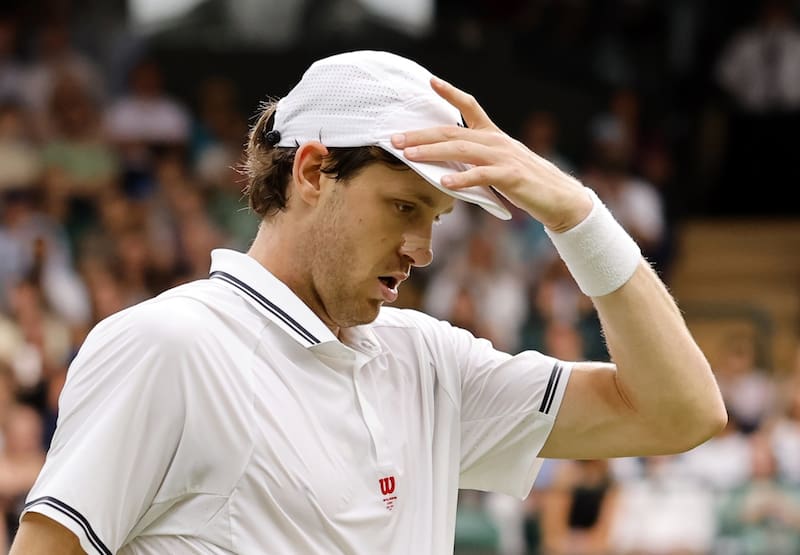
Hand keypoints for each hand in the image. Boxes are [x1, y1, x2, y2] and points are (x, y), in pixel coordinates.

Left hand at [391, 78, 591, 231]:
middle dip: (421, 134)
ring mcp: (504, 158)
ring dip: (433, 152)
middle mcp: (496, 141)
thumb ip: (476, 160)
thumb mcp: (500, 165)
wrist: (560, 199)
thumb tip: (446, 164)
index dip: (450, 93)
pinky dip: (462, 178)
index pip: (470, 106)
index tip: (430, 82)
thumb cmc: (527, 184)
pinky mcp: (510, 177)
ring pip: (462, 149)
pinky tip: (445, 182)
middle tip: (396, 139)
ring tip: (411, 156)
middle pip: (453, 131)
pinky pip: (481, 175)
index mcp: (493, 136)